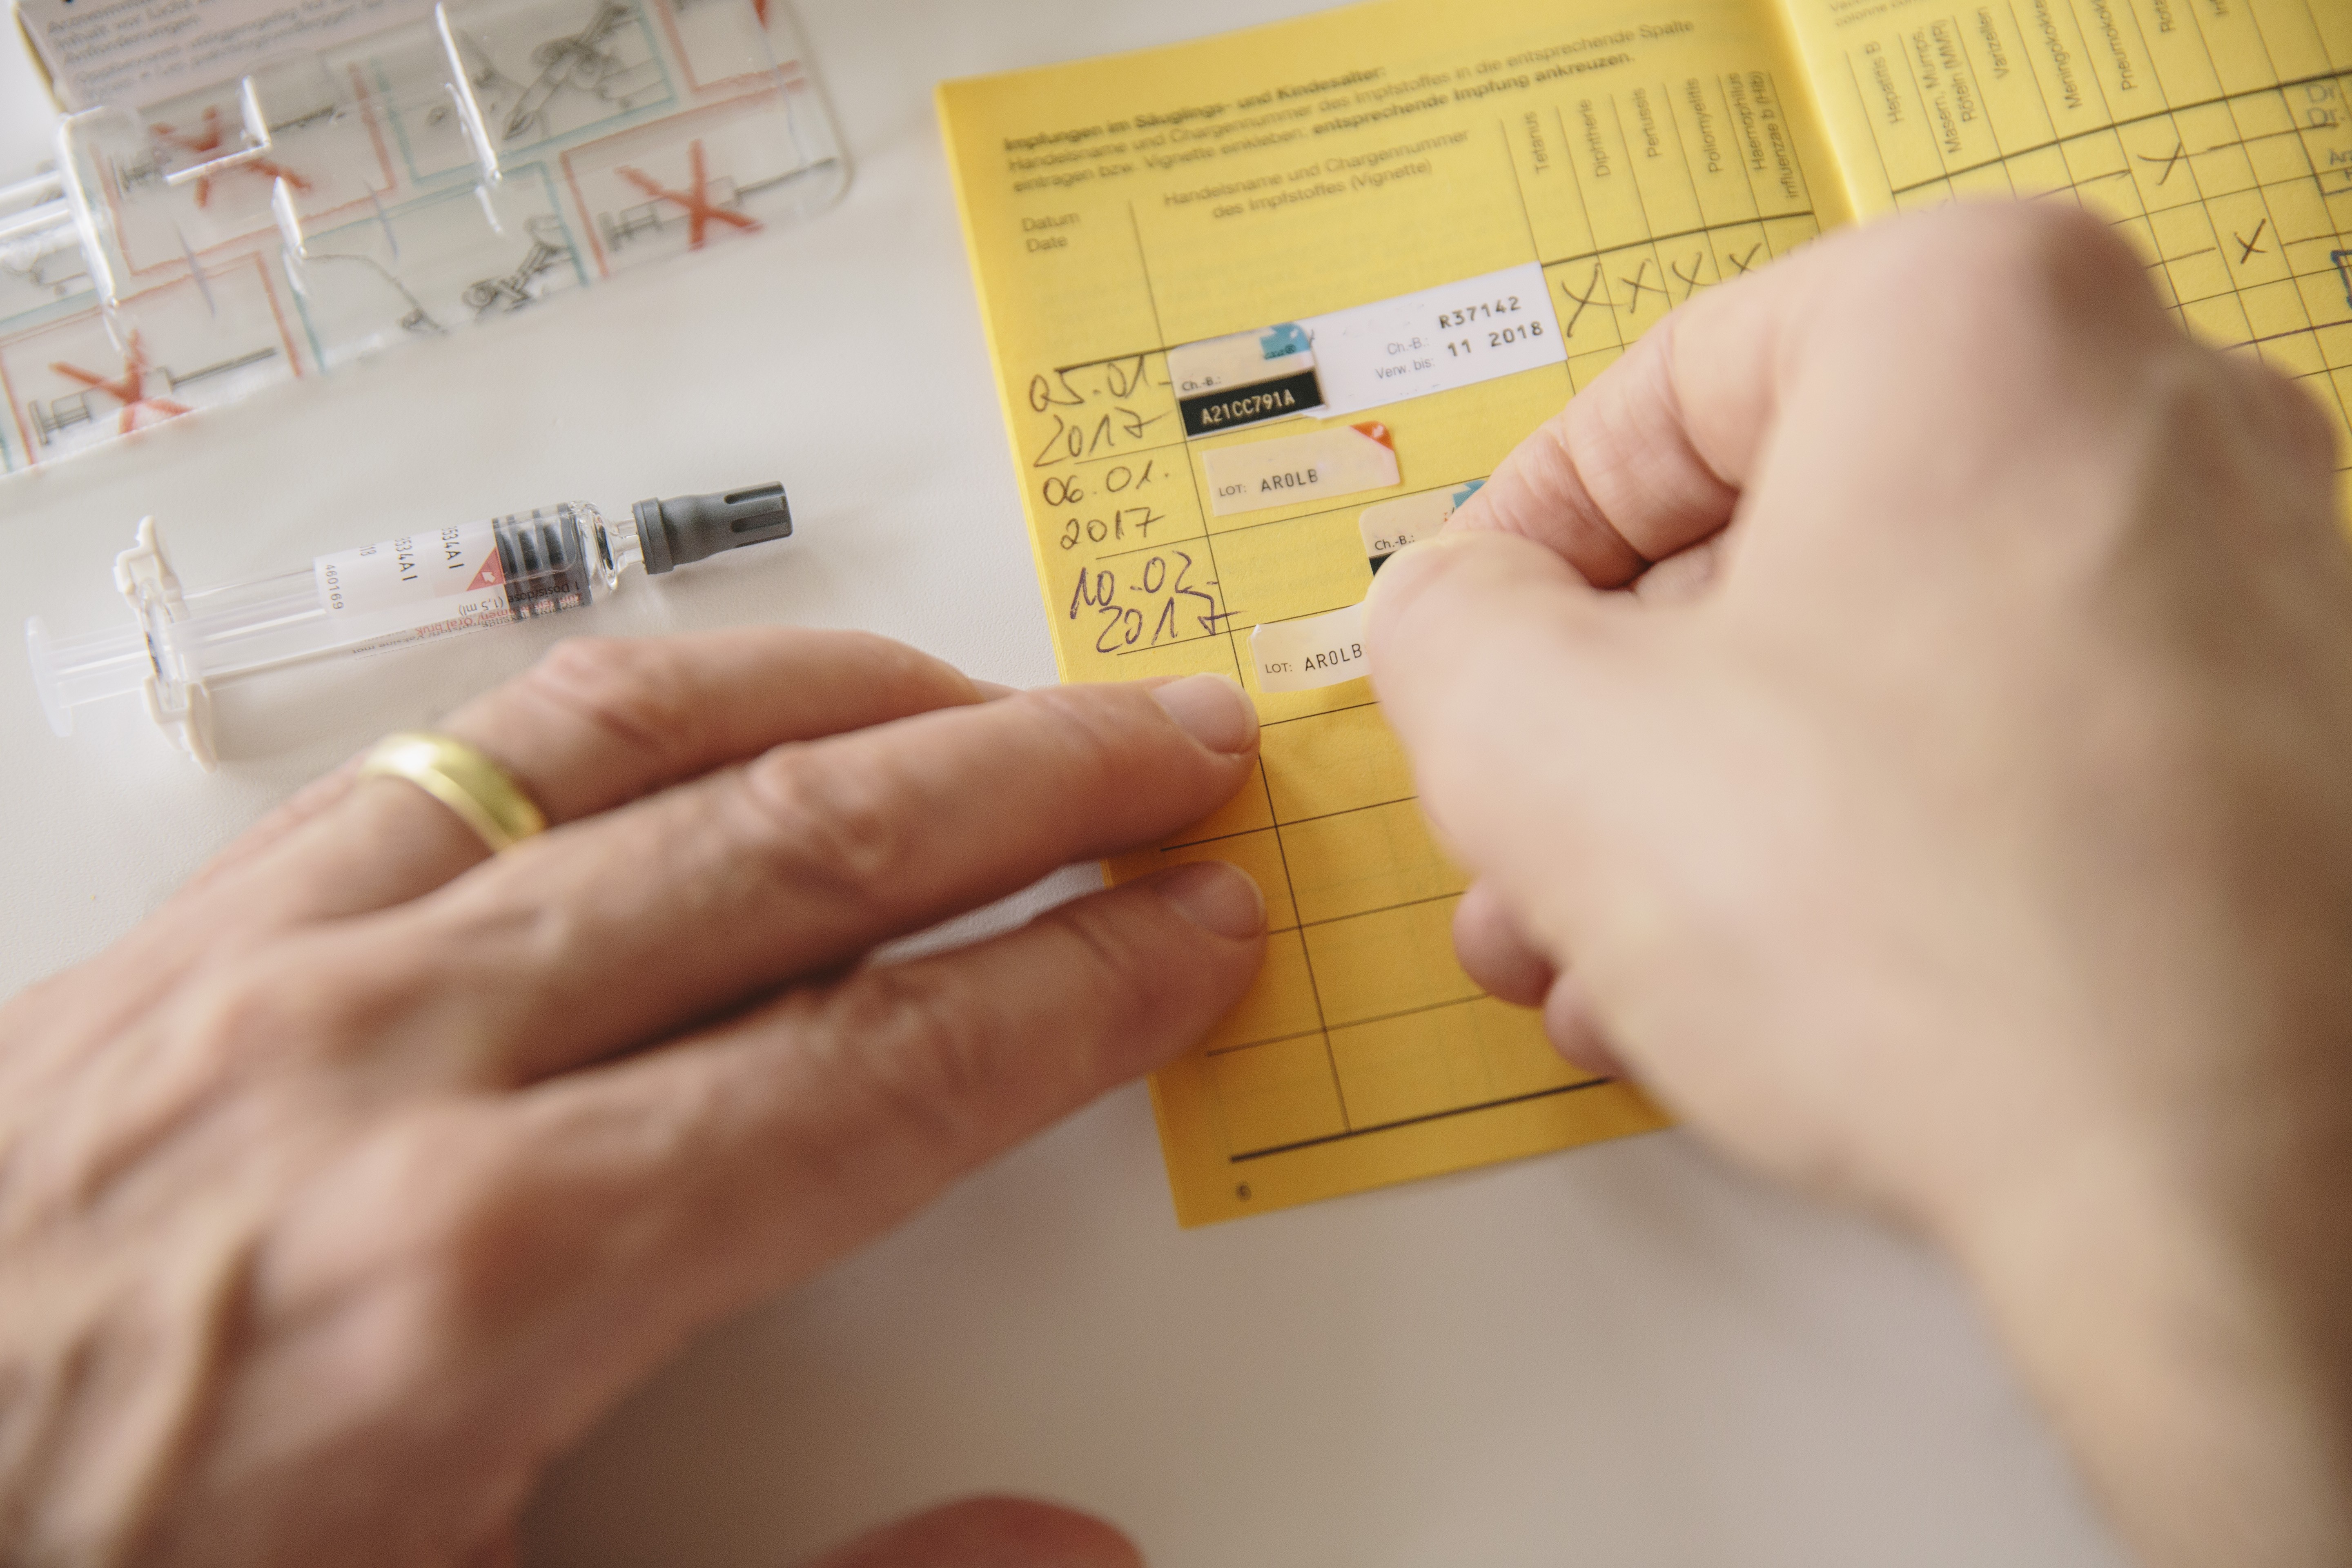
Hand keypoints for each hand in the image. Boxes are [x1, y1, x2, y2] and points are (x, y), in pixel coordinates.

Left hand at [0, 631, 1266, 1566]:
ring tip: (995, 695)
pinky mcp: (190, 927)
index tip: (1191, 929)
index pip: (883, 1071)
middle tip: (1176, 750)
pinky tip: (728, 704)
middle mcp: (388, 1065)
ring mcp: (275, 964)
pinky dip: (640, 698)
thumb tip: (1058, 1544)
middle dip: (1036, 786)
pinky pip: (460, 744)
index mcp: (488, 1276)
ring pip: (633, 747)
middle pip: (799, 856)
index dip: (1077, 990)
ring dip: (854, 699)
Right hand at [1368, 203, 2351, 1566]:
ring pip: (1885, 666)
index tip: (1476, 670)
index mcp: (1987, 318)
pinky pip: (2007, 751)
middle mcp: (2162, 410)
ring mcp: (2257, 583)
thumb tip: (1456, 611)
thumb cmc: (1923, 937)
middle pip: (1777, 550)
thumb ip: (1441, 627)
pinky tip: (1759, 979)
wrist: (2227, 1196)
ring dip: (1712, 806)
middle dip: (1611, 726)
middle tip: (1522, 845)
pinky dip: (1868, 840)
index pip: (1660, 397)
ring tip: (1607, 954)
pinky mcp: (2294, 744)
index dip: (1519, 554)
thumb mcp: (1537, 745)